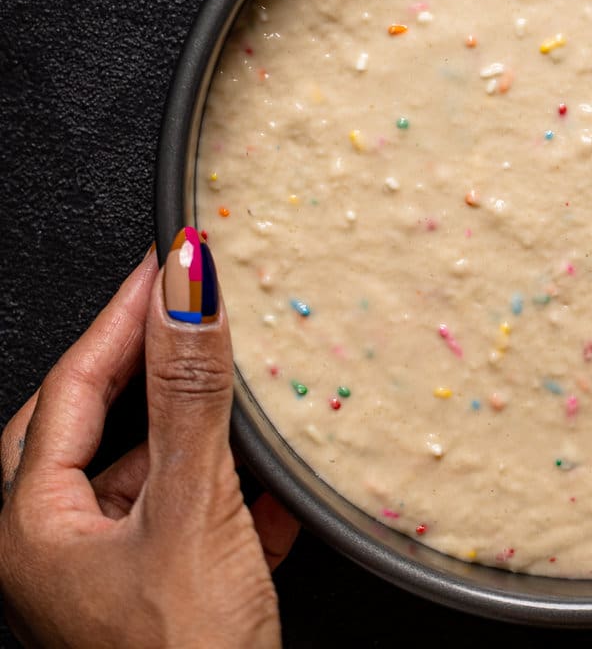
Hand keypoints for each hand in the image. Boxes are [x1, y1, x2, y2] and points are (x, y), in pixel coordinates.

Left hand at [0, 240, 297, 648]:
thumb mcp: (192, 507)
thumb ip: (191, 389)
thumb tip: (185, 285)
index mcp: (33, 528)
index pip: (71, 385)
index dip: (122, 315)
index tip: (169, 260)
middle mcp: (54, 556)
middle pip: (92, 429)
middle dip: (145, 368)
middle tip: (191, 313)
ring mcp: (104, 589)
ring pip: (143, 479)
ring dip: (197, 433)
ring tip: (246, 392)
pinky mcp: (158, 612)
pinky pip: (187, 527)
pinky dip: (229, 493)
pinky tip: (276, 487)